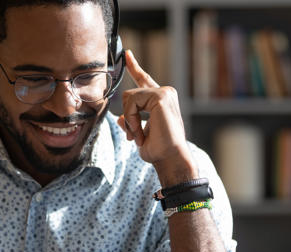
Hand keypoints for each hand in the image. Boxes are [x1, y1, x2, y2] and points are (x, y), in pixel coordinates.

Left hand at [117, 50, 197, 184]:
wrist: (170, 158)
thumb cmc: (158, 151)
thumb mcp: (139, 136)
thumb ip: (130, 123)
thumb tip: (120, 118)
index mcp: (159, 101)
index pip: (144, 79)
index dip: (134, 67)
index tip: (127, 54)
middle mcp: (164, 93)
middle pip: (129, 94)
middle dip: (127, 117)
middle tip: (134, 136)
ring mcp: (164, 92)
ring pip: (129, 98)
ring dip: (130, 120)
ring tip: (139, 136)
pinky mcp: (161, 96)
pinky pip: (132, 102)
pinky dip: (132, 119)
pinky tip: (140, 131)